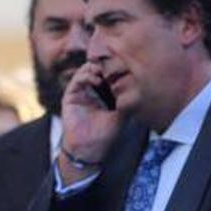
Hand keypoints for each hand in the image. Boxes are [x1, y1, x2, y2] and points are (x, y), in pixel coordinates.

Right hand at [57, 62, 124, 181]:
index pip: (110, 74)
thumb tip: (139, 82)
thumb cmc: (108, 133)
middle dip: (106, 64)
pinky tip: (95, 79)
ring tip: (105, 70)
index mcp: (106, 94)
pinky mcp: (71, 96)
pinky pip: (77, 79)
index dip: (116, 67)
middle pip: (98, 69)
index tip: (124, 64)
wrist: (90, 148)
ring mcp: (81, 92)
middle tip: (114, 63)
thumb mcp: (123, 114)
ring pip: (87, 70)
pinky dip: (86, 75)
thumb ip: (128, 99)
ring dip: (96, 67)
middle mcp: (93, 91)